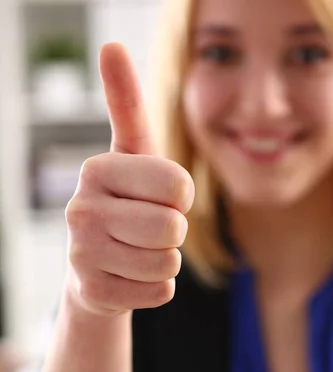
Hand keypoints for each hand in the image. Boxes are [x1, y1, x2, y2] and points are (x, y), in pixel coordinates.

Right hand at [65, 43, 194, 316]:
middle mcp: (80, 209)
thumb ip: (127, 106)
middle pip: (173, 229)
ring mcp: (82, 254)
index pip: (178, 186)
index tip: (160, 197)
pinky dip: (155, 288)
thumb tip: (110, 45)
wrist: (96, 266)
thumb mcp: (132, 156)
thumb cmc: (126, 205)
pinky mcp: (92, 293)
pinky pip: (160, 292)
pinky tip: (129, 277)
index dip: (180, 197)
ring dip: (164, 261)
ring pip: (168, 264)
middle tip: (147, 229)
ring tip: (136, 252)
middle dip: (173, 232)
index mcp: (97, 170)